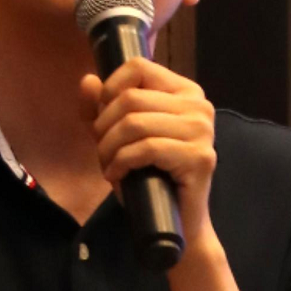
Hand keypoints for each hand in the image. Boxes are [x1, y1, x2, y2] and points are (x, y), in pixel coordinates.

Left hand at [80, 59, 217, 244]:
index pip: (138, 67)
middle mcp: (199, 105)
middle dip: (105, 127)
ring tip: (109, 166)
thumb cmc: (150, 178)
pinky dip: (122, 163)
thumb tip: (87, 81)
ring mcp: (202, 131)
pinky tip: (117, 176)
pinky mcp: (199, 157)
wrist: (178, 224)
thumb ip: (102, 108)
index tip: (102, 118)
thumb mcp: (119, 138)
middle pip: (131, 98)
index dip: (110, 88)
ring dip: (110, 148)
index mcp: (185, 91)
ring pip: (135, 123)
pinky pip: (146, 149)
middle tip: (103, 152)